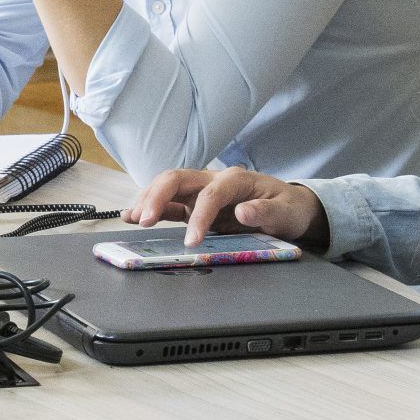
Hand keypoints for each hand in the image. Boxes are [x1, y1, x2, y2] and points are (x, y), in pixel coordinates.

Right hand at [126, 167, 329, 251]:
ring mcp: (201, 191)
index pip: (210, 194)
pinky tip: (131, 216)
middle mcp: (213, 180)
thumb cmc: (288, 208)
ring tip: (133, 219)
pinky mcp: (194, 204)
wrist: (288, 207)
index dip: (199, 217)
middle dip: (158, 197)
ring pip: (167, 187)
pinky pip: (169, 202)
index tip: (192, 241)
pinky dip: (149, 207)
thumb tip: (243, 211)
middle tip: (144, 221)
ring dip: (148, 200)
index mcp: (236, 180)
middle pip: (177, 179)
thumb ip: (266, 211)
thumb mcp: (286, 212)